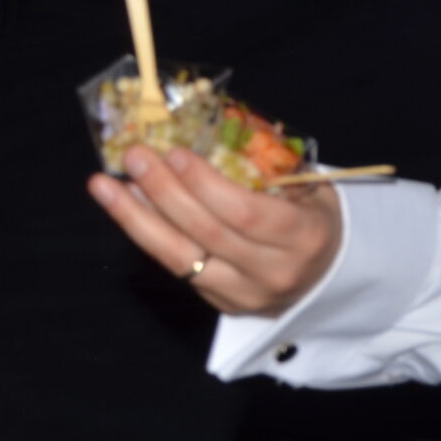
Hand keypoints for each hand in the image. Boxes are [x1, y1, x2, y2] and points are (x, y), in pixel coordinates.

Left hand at [85, 144, 340, 316]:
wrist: (332, 277)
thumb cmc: (318, 220)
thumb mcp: (313, 190)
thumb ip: (272, 169)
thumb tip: (212, 135)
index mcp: (304, 237)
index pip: (245, 213)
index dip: (206, 184)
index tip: (176, 153)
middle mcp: (272, 271)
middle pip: (206, 233)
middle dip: (164, 192)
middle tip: (135, 157)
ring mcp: (243, 294)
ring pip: (180, 258)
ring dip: (138, 218)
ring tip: (108, 186)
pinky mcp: (220, 305)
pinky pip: (177, 268)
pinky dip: (149, 235)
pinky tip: (129, 208)